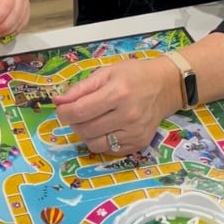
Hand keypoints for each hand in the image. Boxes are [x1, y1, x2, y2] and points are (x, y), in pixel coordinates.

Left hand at [0, 0, 30, 38]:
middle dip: (3, 27)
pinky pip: (22, 26)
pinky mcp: (27, 14)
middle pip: (15, 14)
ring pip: (19, 22)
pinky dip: (12, 32)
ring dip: (7, 31)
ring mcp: (25, 5)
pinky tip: (4, 33)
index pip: (6, 5)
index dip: (0, 18)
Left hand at [52, 56, 179, 154]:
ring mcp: (134, 132)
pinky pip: (109, 150)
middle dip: (73, 122)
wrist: (165, 86)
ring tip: (91, 121)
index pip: (79, 111)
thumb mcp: (106, 73)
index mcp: (117, 93)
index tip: (61, 109)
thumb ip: (80, 88)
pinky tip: (105, 128)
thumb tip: (58, 101)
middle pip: (85, 129)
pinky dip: (100, 141)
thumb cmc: (134, 75)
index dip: (64, 112)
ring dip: (85, 134)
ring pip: (94, 144)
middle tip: (76, 113)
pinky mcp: (139, 144)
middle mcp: (127, 115)